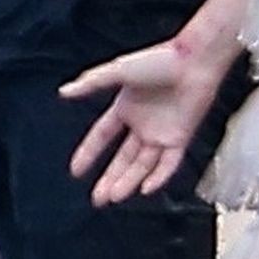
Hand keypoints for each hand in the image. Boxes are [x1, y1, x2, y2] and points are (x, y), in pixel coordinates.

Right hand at [61, 39, 218, 204]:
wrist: (194, 60)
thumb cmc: (159, 60)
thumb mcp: (119, 71)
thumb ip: (91, 83)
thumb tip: (64, 91)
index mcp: (126, 107)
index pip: (102, 136)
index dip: (89, 153)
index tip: (76, 171)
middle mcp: (142, 124)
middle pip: (123, 158)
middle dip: (110, 178)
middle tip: (97, 198)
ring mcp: (161, 132)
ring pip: (143, 165)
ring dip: (128, 182)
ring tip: (113, 197)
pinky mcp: (181, 137)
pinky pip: (169, 163)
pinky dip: (159, 177)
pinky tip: (145, 188)